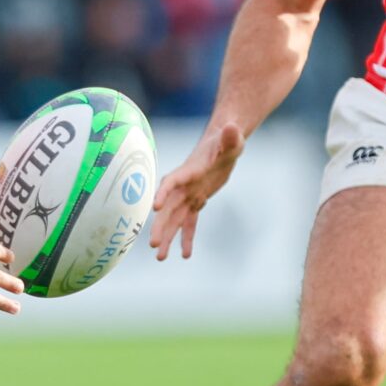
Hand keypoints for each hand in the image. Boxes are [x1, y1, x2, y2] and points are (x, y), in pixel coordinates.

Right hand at [150, 120, 243, 260]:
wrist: (223, 144)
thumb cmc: (227, 139)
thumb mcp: (232, 139)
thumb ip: (230, 136)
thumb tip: (232, 128)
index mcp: (190, 170)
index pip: (173, 181)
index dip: (164, 193)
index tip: (155, 208)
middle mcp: (184, 185)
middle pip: (169, 207)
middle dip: (161, 225)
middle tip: (153, 244)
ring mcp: (189, 195)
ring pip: (175, 219)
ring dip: (168, 237)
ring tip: (160, 258)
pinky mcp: (197, 201)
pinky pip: (190, 223)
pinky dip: (187, 238)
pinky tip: (185, 255)